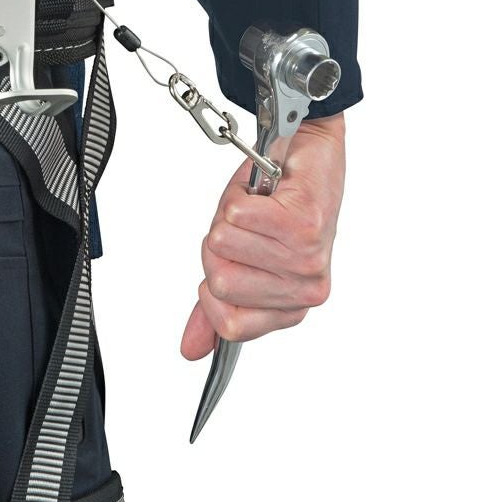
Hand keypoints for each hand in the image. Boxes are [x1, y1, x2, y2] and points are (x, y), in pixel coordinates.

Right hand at [181, 113, 346, 359]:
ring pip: (223, 246)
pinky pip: (237, 216)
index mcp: (291, 309)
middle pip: (221, 284)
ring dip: (231, 217)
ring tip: (259, 208)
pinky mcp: (304, 224)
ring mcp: (307, 260)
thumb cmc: (278, 206)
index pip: (231, 326)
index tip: (229, 261)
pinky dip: (240, 195)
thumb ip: (216, 308)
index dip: (213, 291)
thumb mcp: (241, 262)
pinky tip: (266, 192)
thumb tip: (190, 350)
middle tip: (248, 227)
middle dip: (219, 248)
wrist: (310, 151)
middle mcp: (305, 291)